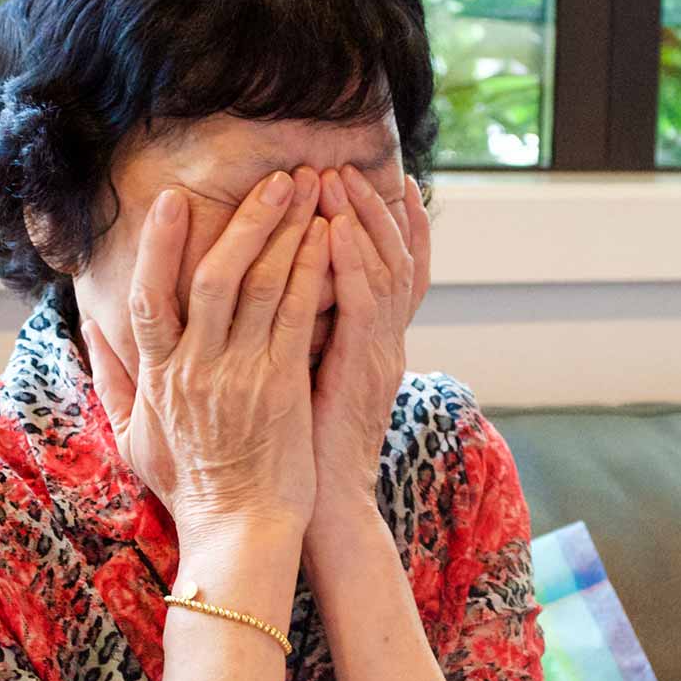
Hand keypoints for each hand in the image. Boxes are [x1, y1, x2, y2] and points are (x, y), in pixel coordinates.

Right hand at [83, 167, 327, 544]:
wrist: (238, 531)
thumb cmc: (189, 487)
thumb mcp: (133, 434)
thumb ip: (111, 375)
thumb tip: (86, 324)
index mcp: (158, 375)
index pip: (149, 296)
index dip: (158, 245)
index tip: (173, 199)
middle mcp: (194, 368)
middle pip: (212, 276)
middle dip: (245, 220)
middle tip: (274, 178)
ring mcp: (239, 376)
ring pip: (259, 286)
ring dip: (285, 232)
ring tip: (308, 192)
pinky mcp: (282, 387)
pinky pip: (296, 316)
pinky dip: (311, 272)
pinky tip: (327, 239)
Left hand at [307, 168, 430, 519]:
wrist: (322, 514)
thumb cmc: (303, 459)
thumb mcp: (311, 389)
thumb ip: (309, 343)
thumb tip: (283, 306)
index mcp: (375, 349)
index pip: (397, 274)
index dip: (394, 226)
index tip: (382, 181)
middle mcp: (386, 346)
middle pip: (395, 259)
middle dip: (371, 209)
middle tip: (343, 167)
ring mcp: (379, 358)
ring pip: (383, 271)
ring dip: (360, 220)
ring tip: (336, 178)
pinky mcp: (359, 373)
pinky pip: (362, 306)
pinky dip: (352, 263)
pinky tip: (335, 229)